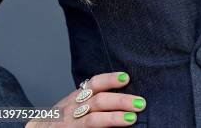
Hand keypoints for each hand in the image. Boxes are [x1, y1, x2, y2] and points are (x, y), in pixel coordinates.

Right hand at [25, 71, 145, 126]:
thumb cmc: (60, 120)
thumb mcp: (72, 104)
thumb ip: (90, 98)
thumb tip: (120, 94)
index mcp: (75, 98)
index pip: (94, 84)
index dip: (110, 79)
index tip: (126, 78)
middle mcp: (73, 110)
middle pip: (98, 101)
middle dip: (120, 100)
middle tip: (141, 102)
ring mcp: (71, 124)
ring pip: (93, 120)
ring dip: (115, 118)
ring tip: (132, 117)